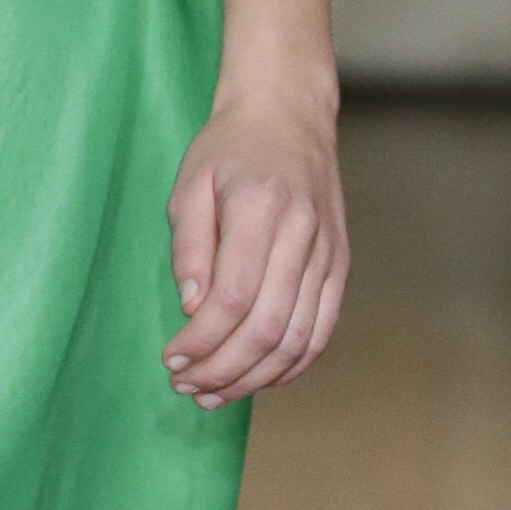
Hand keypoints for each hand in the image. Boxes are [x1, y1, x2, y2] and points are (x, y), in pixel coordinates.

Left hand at [162, 76, 348, 403]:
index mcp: (262, 210)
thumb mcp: (191, 184)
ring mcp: (328, 254)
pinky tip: (255, 378)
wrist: (289, 115)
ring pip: (297, 340)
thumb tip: (193, 308)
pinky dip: (290, 365)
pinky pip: (321, 331)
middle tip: (185, 386)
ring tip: (213, 393)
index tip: (171, 359)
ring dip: (253, 378)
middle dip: (222, 369)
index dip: (201, 340)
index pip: (235, 297)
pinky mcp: (339, 267)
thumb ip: (189, 246)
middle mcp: (303, 235)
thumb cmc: (230, 149)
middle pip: (268, 329)